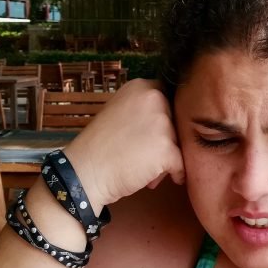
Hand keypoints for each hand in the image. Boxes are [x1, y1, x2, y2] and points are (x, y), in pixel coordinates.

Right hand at [65, 79, 184, 207]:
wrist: (85, 171)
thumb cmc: (99, 146)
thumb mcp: (119, 112)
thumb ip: (142, 109)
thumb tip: (167, 119)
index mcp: (140, 87)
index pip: (168, 98)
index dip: (164, 118)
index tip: (151, 133)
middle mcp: (154, 99)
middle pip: (176, 121)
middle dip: (166, 139)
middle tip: (145, 154)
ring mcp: (162, 124)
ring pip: (179, 143)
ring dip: (167, 158)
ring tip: (144, 169)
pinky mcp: (167, 149)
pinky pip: (181, 164)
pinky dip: (175, 174)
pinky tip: (156, 179)